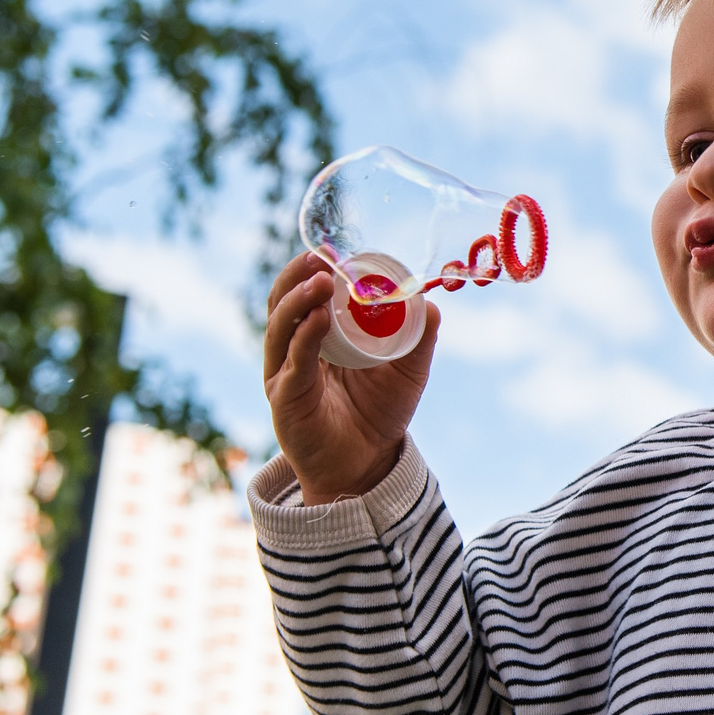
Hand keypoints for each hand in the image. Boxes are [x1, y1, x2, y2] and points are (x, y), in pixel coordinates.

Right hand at [262, 249, 439, 504]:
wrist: (366, 464)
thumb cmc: (379, 413)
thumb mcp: (407, 370)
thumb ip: (419, 338)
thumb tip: (432, 303)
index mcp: (317, 336)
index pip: (304, 292)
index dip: (313, 269)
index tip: (332, 249)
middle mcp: (292, 349)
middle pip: (283, 302)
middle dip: (298, 276)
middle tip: (320, 256)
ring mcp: (284, 372)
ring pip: (281, 326)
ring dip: (300, 300)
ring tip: (322, 280)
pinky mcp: (285, 397)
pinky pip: (293, 362)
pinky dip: (304, 337)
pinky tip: (319, 319)